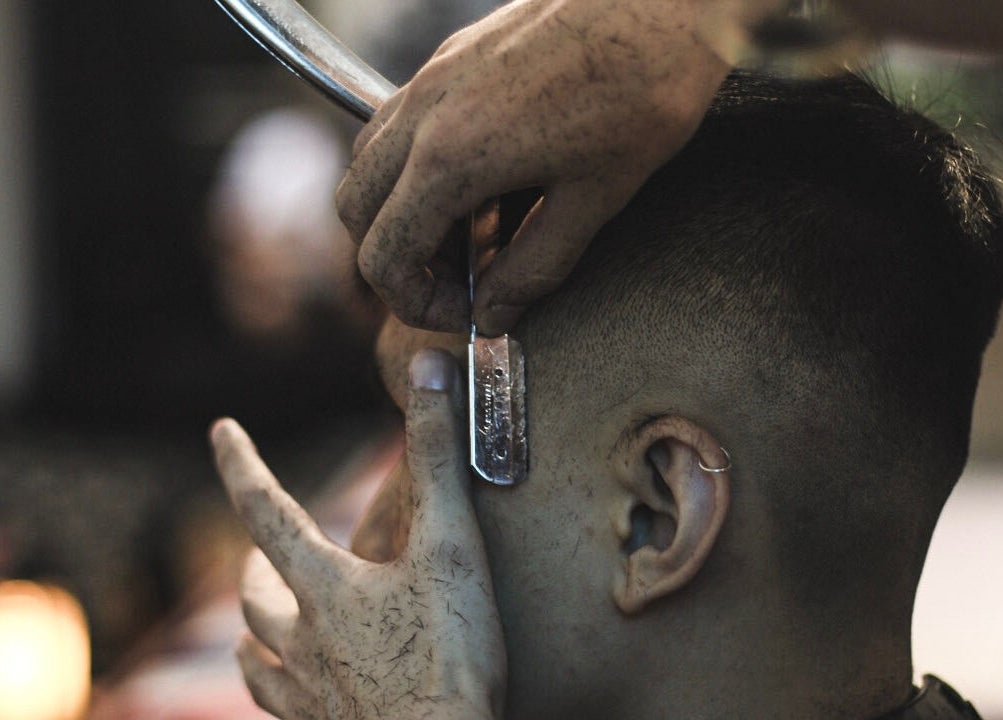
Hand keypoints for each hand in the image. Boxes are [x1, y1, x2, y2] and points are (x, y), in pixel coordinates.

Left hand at [211, 349, 505, 718]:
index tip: (220, 429)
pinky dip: (276, 685)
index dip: (242, 464)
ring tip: (261, 626)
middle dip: (254, 564)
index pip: (267, 509)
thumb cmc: (449, 656)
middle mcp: (302, 638)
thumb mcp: (452, 548)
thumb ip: (438, 459)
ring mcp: (308, 692)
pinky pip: (278, 707)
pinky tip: (297, 691)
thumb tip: (428, 370)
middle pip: (255, 594)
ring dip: (256, 630)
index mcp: (324, 585)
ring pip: (256, 656)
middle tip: (259, 552)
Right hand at [337, 0, 778, 334]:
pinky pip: (398, 125)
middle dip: (396, 260)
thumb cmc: (641, 90)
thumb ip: (533, 268)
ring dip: (400, 212)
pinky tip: (479, 185)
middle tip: (457, 281)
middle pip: (356, 211)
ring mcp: (431, 78)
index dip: (416, 303)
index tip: (464, 312)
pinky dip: (415, 170)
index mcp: (451, 159)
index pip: (384, 256)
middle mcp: (423, 114)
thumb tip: (494, 313)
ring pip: (368, 163)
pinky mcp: (450, 58)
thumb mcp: (594, 200)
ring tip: (470, 236)